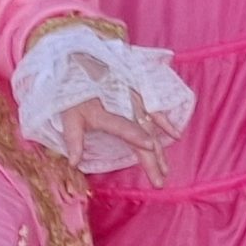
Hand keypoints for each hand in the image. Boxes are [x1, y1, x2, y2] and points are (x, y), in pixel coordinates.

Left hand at [60, 90, 175, 185]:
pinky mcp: (138, 97)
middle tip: (159, 181)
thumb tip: (74, 163)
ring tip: (165, 170)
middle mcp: (123, 107)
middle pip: (142, 134)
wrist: (81, 64)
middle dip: (152, 158)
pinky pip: (155, 110)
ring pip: (151, 127)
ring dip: (160, 150)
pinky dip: (166, 122)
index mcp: (104, 113)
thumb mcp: (69, 116)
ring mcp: (133, 101)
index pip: (123, 126)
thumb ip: (73, 139)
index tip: (150, 147)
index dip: (136, 136)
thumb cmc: (74, 94)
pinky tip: (176, 135)